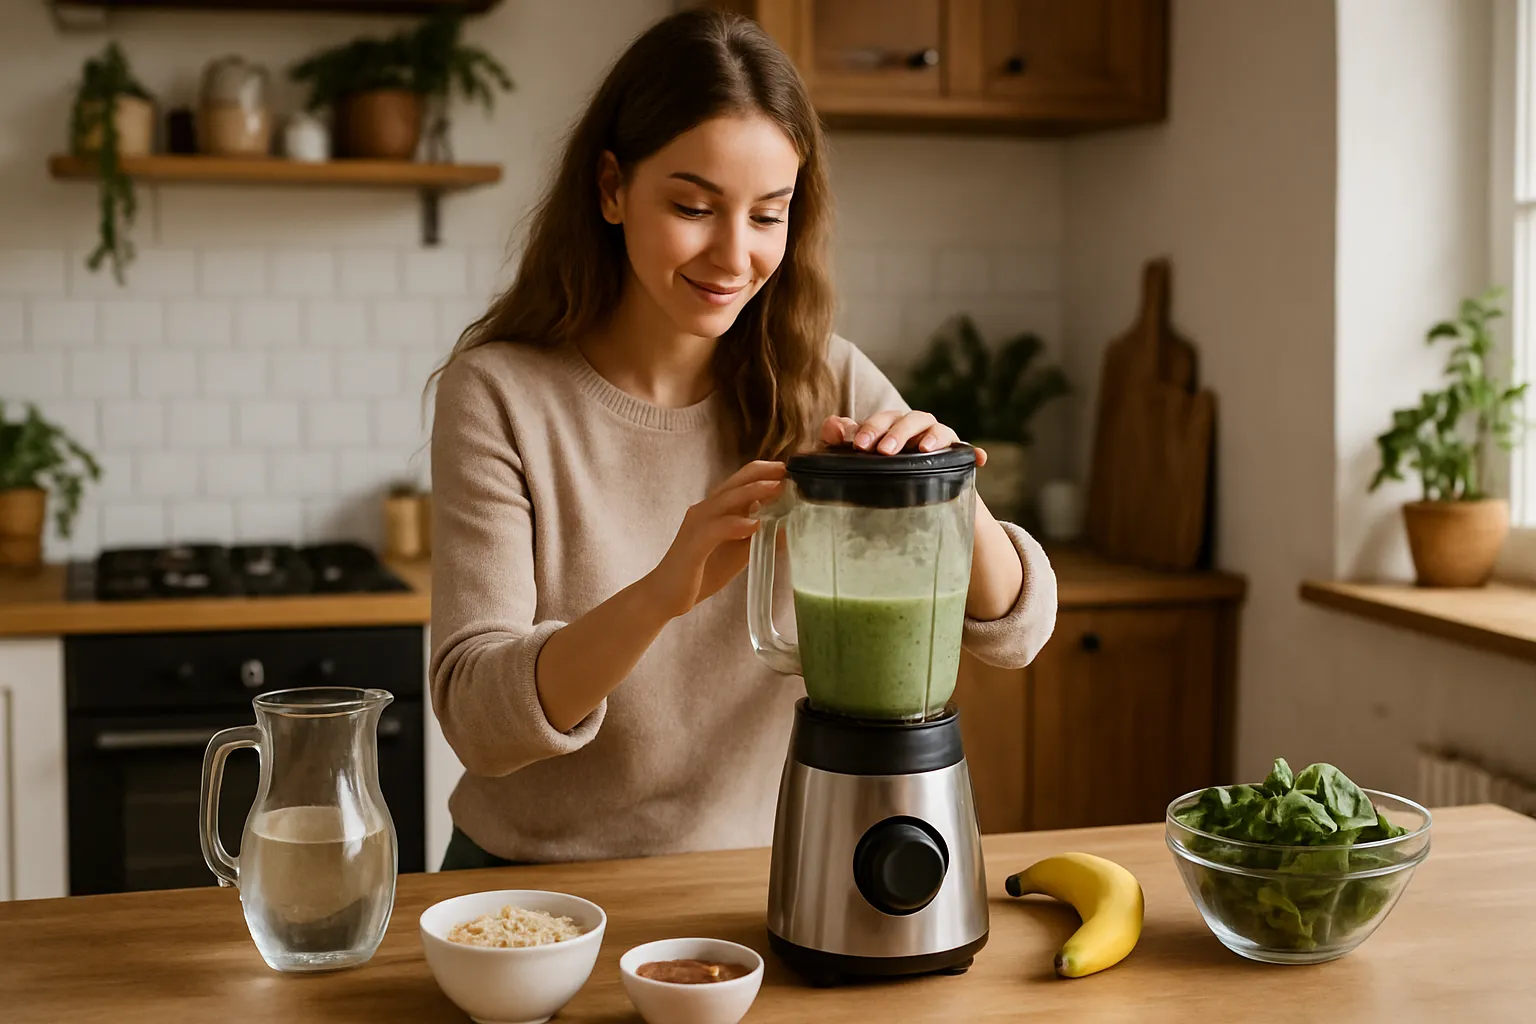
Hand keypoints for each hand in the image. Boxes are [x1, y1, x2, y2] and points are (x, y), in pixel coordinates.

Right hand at [643, 460, 786, 619]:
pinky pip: (715, 529)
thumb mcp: (736, 553)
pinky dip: (735, 524)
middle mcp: (705, 510)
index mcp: (715, 510)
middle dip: (763, 473)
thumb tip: (786, 526)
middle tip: (787, 471)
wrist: (665, 596)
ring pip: (726, 500)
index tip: (790, 470)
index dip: (765, 472)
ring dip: (753, 491)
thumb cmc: (700, 573)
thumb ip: (757, 538)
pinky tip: (754, 525)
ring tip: (777, 487)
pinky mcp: (692, 544)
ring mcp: (696, 525)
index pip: (741, 481)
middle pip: (735, 482)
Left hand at [818, 412, 988, 466]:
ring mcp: (938, 440)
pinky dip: (974, 452)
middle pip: (908, 419)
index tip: (858, 446)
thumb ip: (843, 443)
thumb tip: (830, 426)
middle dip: (896, 433)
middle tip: (883, 452)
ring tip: (922, 449)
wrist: (918, 502)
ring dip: (930, 436)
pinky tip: (979, 459)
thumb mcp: (861, 461)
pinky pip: (968, 451)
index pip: (881, 420)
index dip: (870, 428)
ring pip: (936, 428)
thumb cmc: (884, 475)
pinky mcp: (958, 456)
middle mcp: (915, 428)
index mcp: (891, 426)